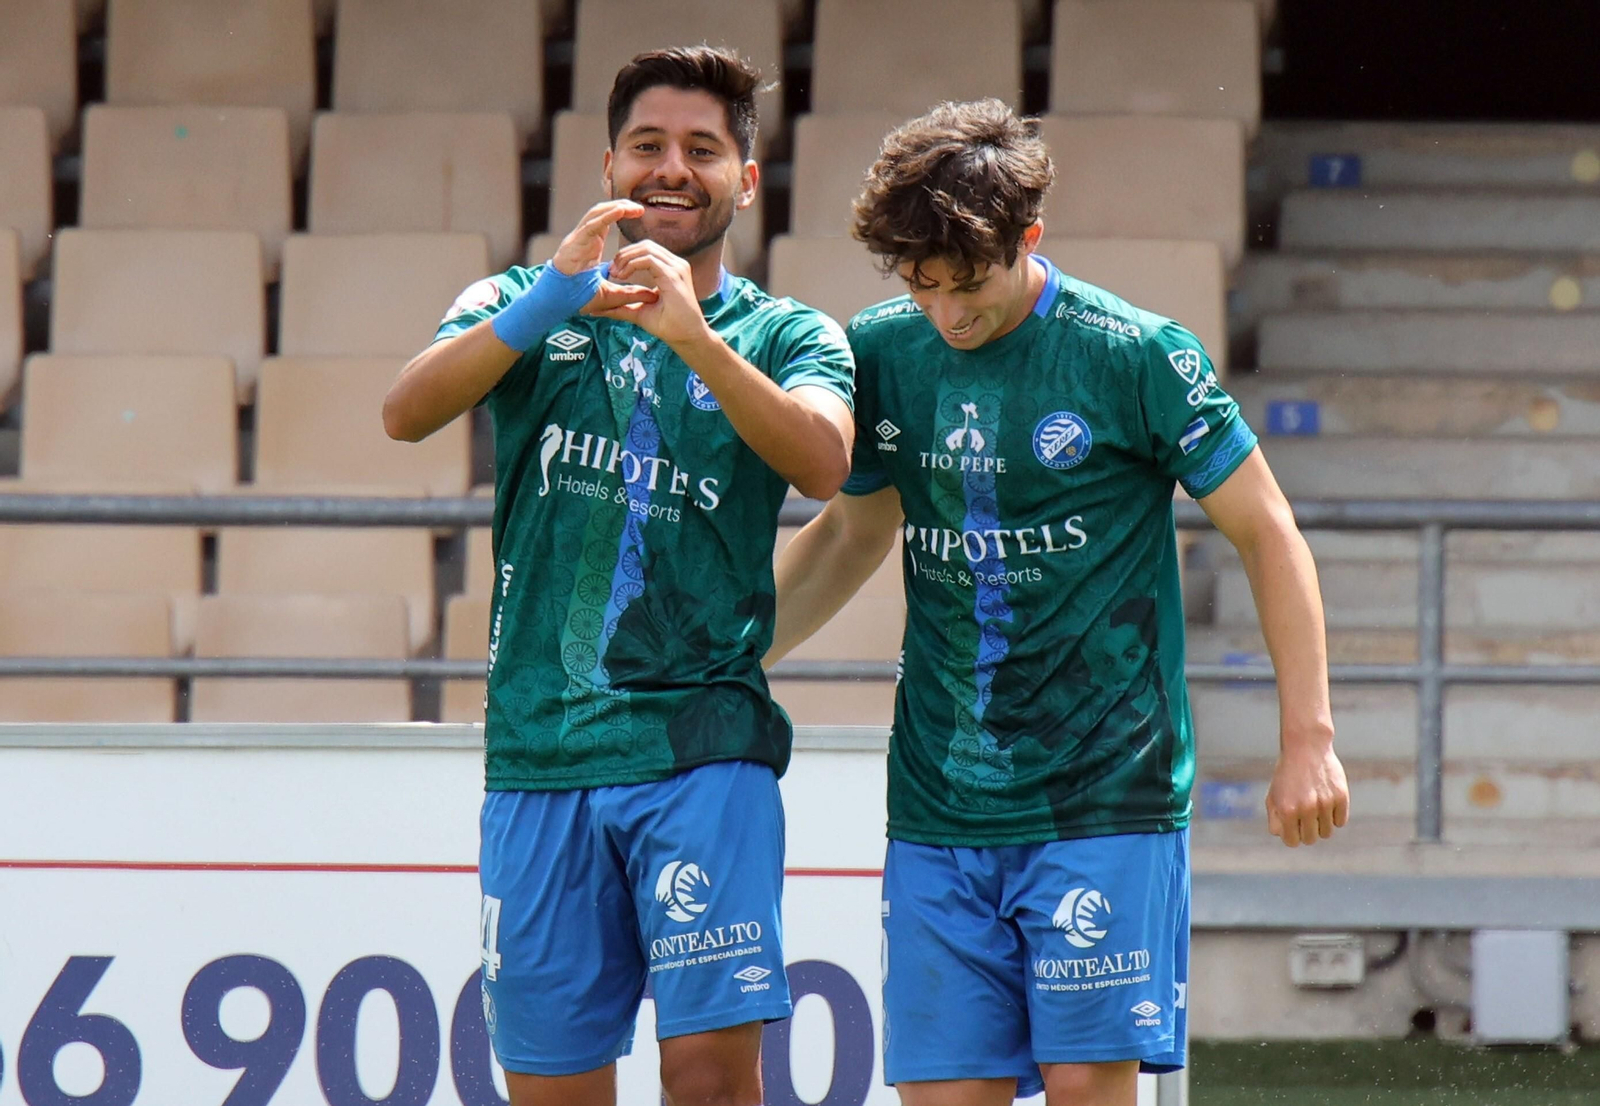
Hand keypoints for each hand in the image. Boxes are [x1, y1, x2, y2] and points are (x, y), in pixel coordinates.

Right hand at [550, 201, 658, 314]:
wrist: (558, 302)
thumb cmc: (579, 297)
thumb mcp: (612, 295)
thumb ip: (632, 293)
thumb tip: (654, 296)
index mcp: (590, 245)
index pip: (606, 221)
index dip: (621, 213)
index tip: (639, 213)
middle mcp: (583, 238)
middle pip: (602, 213)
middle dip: (621, 206)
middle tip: (640, 208)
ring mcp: (577, 239)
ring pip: (596, 214)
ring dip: (615, 208)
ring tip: (633, 207)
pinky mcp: (573, 243)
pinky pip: (590, 225)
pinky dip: (606, 217)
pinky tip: (620, 210)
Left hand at [593, 240, 711, 347]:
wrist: (687, 338)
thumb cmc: (669, 326)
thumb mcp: (639, 312)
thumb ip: (621, 306)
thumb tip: (596, 309)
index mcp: (671, 269)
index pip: (647, 250)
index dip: (628, 256)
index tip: (614, 272)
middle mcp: (676, 265)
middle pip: (645, 245)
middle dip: (625, 254)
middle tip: (611, 270)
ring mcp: (677, 268)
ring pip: (646, 248)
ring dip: (626, 258)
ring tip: (615, 273)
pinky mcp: (673, 275)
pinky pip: (648, 260)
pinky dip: (632, 265)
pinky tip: (622, 277)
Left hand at [1265, 739, 1349, 845]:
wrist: (1306, 747)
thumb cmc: (1287, 774)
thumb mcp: (1273, 794)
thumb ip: (1275, 819)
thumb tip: (1284, 836)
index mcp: (1287, 810)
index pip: (1292, 842)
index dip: (1292, 836)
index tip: (1293, 828)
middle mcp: (1306, 808)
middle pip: (1311, 839)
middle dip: (1306, 832)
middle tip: (1304, 818)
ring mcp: (1325, 803)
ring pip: (1327, 833)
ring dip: (1321, 825)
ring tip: (1315, 809)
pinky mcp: (1341, 796)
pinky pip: (1340, 821)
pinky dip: (1334, 816)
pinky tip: (1327, 802)